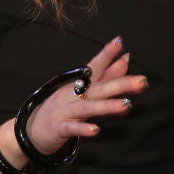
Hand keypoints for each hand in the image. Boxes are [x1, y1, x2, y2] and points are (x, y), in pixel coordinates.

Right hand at [24, 36, 147, 153]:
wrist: (31, 131)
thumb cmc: (63, 108)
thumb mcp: (83, 91)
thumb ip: (106, 76)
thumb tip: (126, 59)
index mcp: (78, 84)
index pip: (94, 66)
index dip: (107, 54)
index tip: (120, 42)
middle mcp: (72, 94)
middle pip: (98, 87)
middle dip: (120, 84)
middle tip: (142, 81)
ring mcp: (64, 111)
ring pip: (87, 108)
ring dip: (107, 106)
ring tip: (127, 105)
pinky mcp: (58, 129)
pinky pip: (72, 129)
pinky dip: (83, 129)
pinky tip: (96, 130)